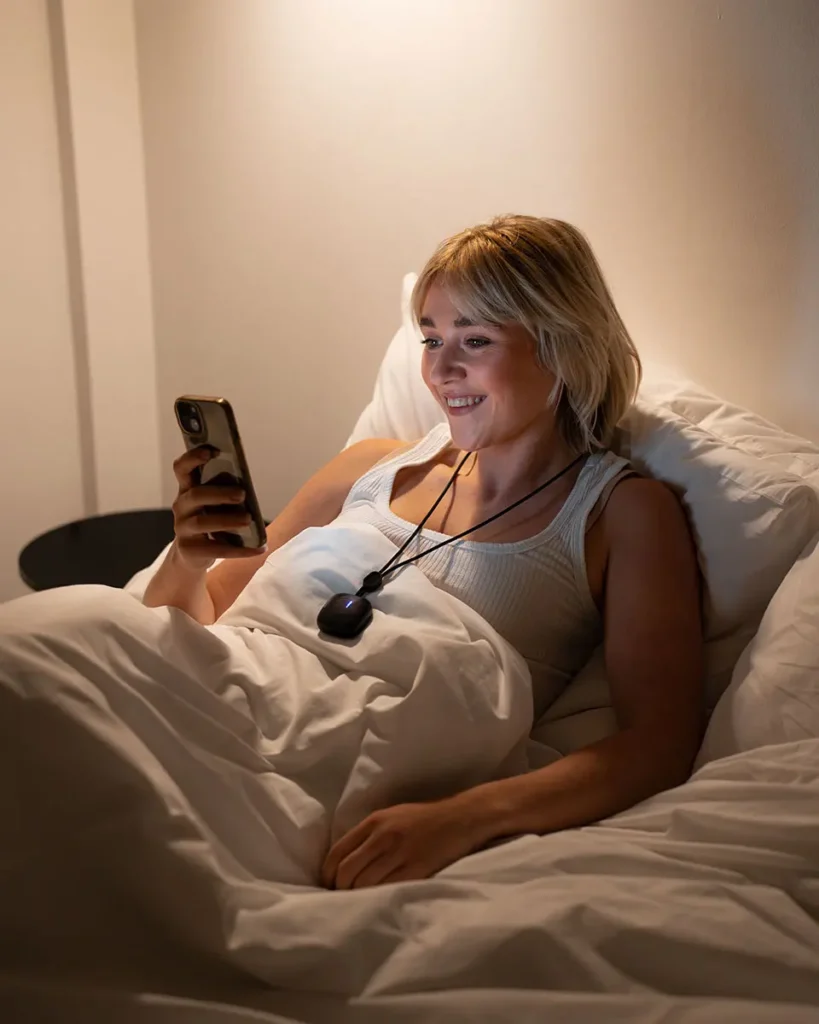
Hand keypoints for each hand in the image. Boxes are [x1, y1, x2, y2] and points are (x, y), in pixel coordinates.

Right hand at [171, 446, 265, 569]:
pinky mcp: (190, 549)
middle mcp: (182, 507)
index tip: (211, 451)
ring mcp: (183, 529)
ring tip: (248, 519)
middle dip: (219, 493)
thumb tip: (247, 487)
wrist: (192, 554)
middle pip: (196, 496)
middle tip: (242, 494)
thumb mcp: (213, 503)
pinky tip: (259, 548)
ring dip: (227, 520)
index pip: (182, 469)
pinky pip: (217, 549)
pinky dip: (240, 550)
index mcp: (187, 489)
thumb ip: (224, 492)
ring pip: (202, 523)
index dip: (193, 458)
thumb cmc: (209, 519)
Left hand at [321, 798, 488, 889]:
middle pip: (347, 871)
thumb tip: (344, 862)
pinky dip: (379, 898)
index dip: (327, 873)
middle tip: (342, 898)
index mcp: (374, 821)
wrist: (459, 818)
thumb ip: (369, 835)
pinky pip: (388, 889)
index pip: (338, 851)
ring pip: (365, 884)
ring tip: (359, 902)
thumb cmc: (423, 819)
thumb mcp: (391, 817)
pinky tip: (379, 902)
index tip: (327, 886)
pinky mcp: (416, 869)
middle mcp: (383, 836)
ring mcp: (400, 853)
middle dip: (340, 889)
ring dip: (358, 897)